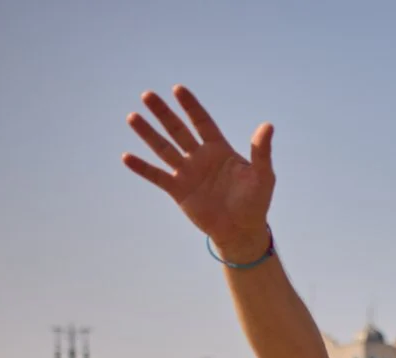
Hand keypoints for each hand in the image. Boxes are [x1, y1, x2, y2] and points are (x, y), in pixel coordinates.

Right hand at [123, 86, 275, 259]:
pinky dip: (142, 167)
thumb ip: (261, 151)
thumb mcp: (262, 175)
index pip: (202, 122)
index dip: (190, 106)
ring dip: (148, 134)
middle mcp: (200, 157)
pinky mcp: (178, 191)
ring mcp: (187, 173)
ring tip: (132, 117)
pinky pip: (157, 176)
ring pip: (164, 149)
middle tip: (147, 95)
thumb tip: (267, 125)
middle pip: (178, 130)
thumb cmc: (255, 202)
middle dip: (163, 113)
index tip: (177, 89)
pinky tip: (127, 157)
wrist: (241, 230)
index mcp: (219, 150)